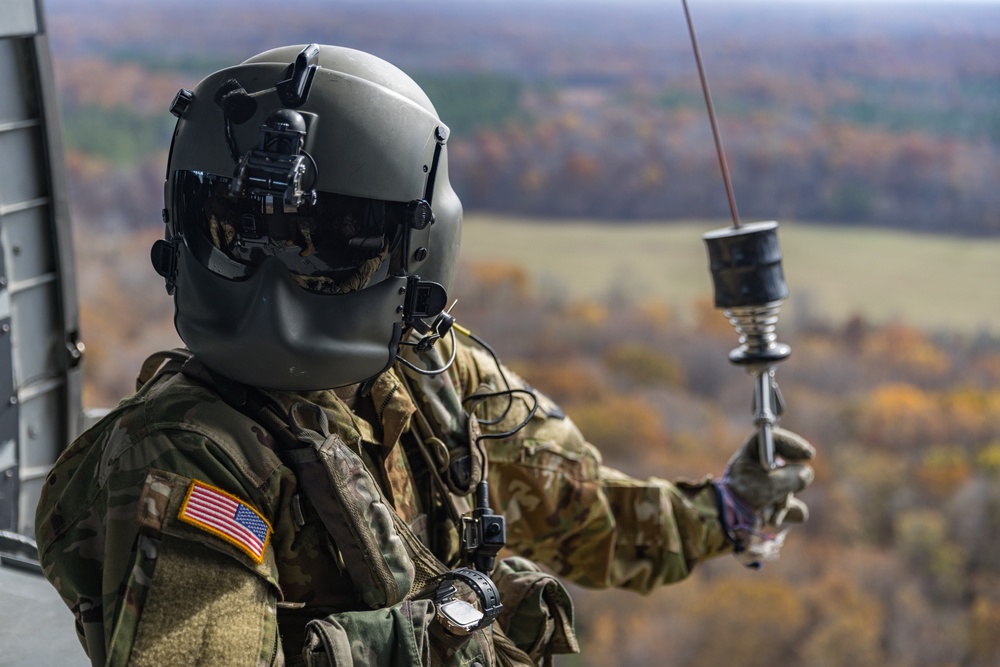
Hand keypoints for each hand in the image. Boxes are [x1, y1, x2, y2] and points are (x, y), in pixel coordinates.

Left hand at [716, 427, 814, 565]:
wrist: (723, 529)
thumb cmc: (742, 502)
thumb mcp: (769, 486)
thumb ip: (793, 478)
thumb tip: (807, 473)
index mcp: (749, 455)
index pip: (773, 439)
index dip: (793, 444)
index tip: (809, 455)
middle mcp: (755, 467)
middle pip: (785, 465)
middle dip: (789, 482)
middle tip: (783, 491)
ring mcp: (761, 485)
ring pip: (787, 486)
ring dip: (784, 500)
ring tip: (771, 511)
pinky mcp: (765, 504)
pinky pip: (784, 504)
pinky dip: (782, 512)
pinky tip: (771, 519)